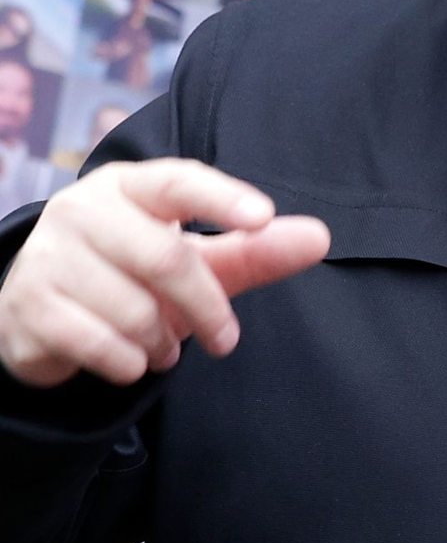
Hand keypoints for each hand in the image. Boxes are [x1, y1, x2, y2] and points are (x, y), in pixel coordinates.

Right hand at [0, 159, 330, 388]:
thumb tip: (321, 237)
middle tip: (227, 338)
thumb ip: (255, 250)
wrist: (46, 311)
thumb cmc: (136, 272)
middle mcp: (83, 209)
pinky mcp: (26, 306)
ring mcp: (48, 256)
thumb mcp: (197, 258)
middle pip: (165, 257)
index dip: (221, 198)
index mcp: (130, 185)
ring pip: (132, 307)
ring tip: (166, 345)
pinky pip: (94, 342)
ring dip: (163, 339)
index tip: (264, 217)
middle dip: (206, 306)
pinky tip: (133, 360)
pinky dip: (128, 361)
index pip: (179, 181)